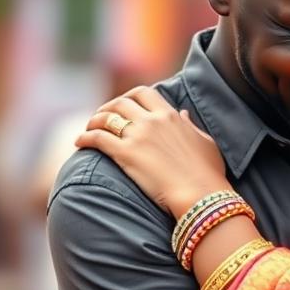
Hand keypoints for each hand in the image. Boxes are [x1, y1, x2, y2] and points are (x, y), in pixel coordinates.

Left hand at [76, 87, 229, 216]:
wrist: (201, 195)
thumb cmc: (208, 173)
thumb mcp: (205, 142)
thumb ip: (191, 126)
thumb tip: (183, 114)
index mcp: (170, 115)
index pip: (144, 93)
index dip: (129, 96)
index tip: (123, 104)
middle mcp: (152, 121)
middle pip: (120, 102)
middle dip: (108, 107)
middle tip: (102, 117)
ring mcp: (137, 136)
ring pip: (105, 117)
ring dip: (94, 121)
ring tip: (89, 129)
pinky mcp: (125, 154)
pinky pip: (97, 138)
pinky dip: (85, 138)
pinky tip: (80, 143)